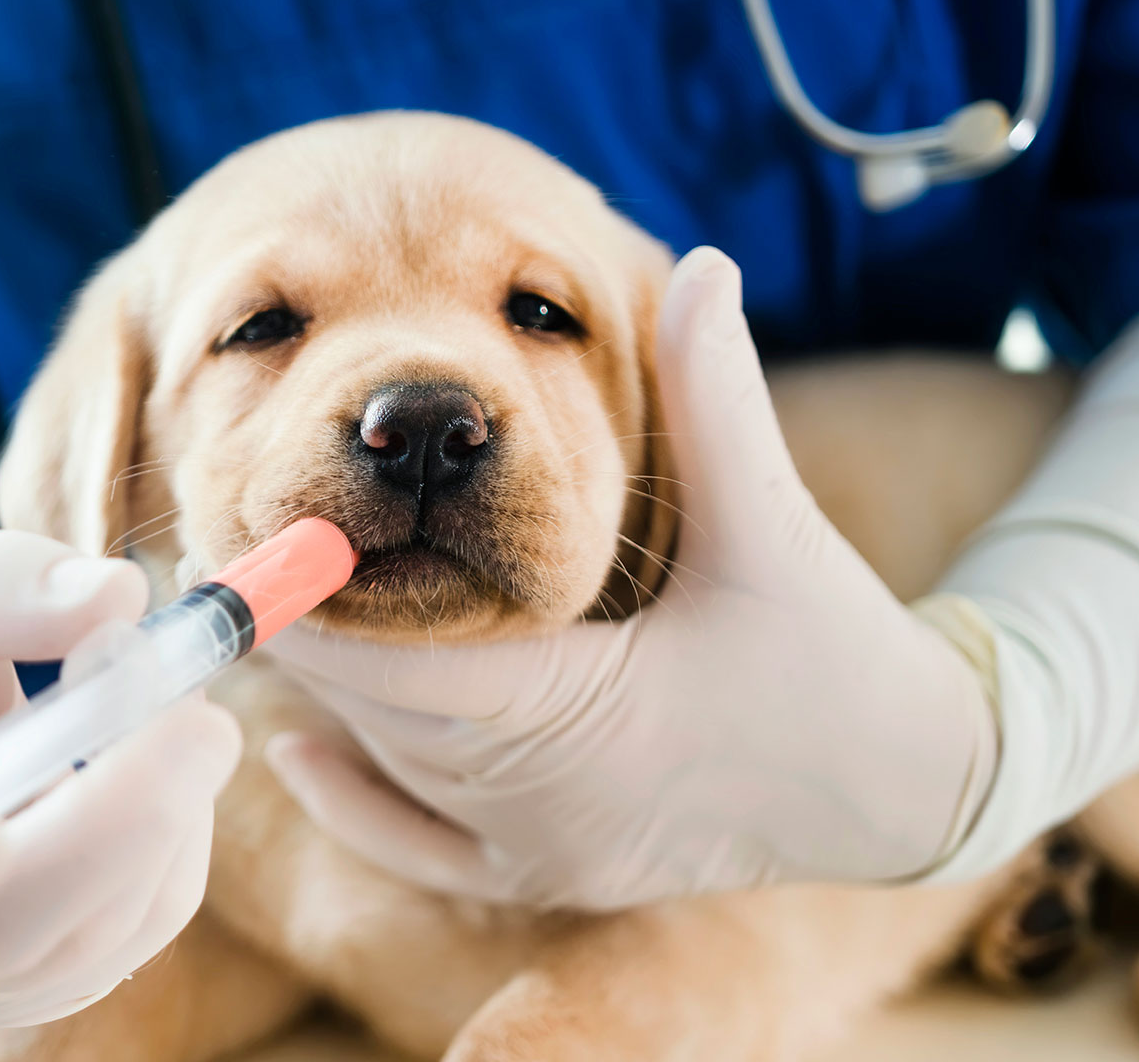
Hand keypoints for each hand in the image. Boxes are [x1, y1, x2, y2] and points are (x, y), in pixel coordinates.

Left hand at [263, 247, 998, 909]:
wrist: (906, 784)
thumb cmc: (837, 652)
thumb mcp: (772, 526)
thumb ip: (718, 399)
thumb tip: (702, 263)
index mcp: (579, 718)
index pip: (393, 664)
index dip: (306, 604)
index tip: (243, 539)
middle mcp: (542, 803)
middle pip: (377, 712)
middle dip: (307, 633)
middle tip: (232, 551)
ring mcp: (543, 850)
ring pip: (393, 767)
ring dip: (335, 692)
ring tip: (266, 608)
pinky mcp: (551, 875)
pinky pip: (418, 850)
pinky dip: (357, 801)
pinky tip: (299, 751)